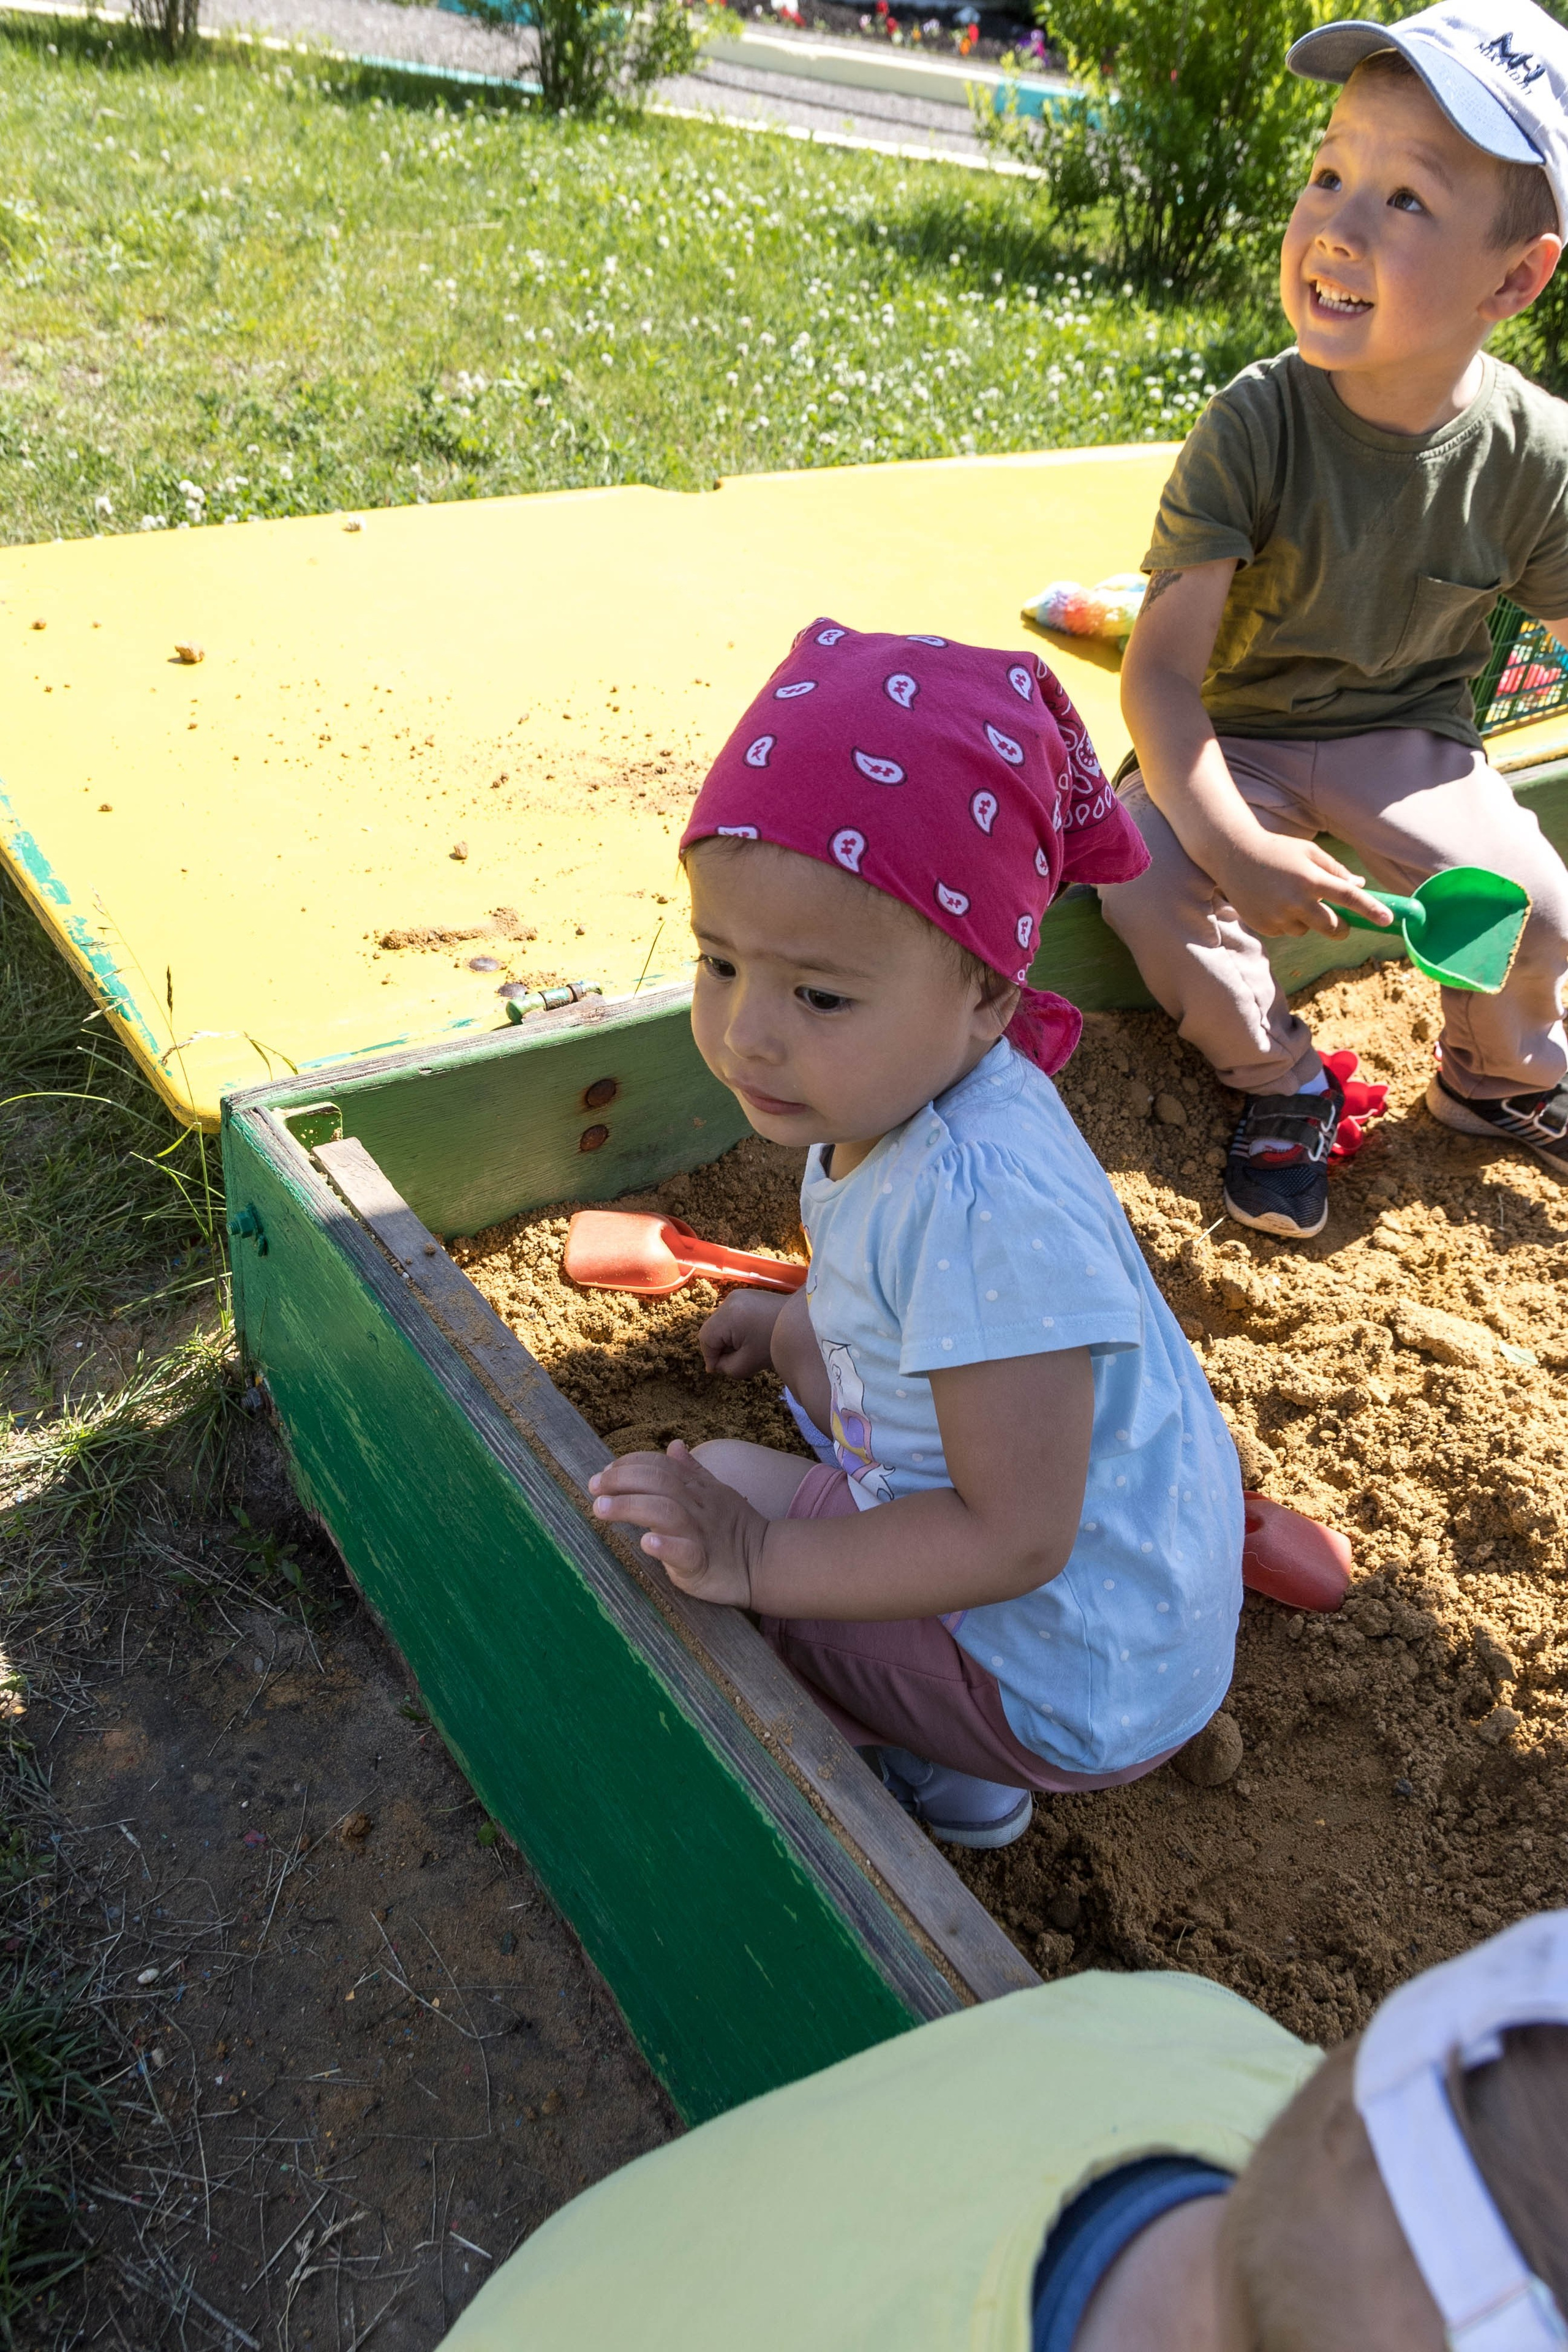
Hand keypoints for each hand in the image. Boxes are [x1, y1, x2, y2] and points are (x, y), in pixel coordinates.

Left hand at [588, 1441, 763, 1605]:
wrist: (766, 1562)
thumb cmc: (734, 1528)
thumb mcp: (716, 1491)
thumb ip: (692, 1470)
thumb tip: (674, 1444)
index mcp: (697, 1488)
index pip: (661, 1465)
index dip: (631, 1464)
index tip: (605, 1471)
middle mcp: (697, 1505)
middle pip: (659, 1482)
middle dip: (622, 1480)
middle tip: (594, 1487)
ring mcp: (700, 1533)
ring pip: (665, 1512)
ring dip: (630, 1507)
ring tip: (602, 1510)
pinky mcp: (702, 1563)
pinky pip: (684, 1552)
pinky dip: (665, 1546)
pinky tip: (645, 1543)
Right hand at [699, 1286, 787, 1378]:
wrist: (804, 1323)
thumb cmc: (776, 1344)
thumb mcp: (747, 1363)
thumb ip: (725, 1367)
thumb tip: (716, 1363)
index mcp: (729, 1315)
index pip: (705, 1338)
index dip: (709, 1356)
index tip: (718, 1369)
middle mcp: (730, 1300)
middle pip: (711, 1328)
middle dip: (718, 1347)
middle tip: (733, 1360)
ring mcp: (738, 1295)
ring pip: (720, 1322)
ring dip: (726, 1337)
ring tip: (744, 1348)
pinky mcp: (746, 1295)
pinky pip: (730, 1315)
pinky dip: (734, 1328)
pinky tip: (750, 1336)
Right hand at [1211, 830, 1393, 940]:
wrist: (1232, 856)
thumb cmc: (1277, 850)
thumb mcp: (1308, 852)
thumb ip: (1335, 870)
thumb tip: (1360, 887)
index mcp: (1311, 878)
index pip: (1348, 897)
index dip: (1370, 909)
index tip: (1388, 920)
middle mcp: (1296, 899)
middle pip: (1333, 927)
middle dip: (1342, 928)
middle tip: (1341, 923)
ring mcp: (1278, 915)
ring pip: (1307, 930)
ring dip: (1307, 920)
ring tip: (1288, 898)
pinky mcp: (1265, 926)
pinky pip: (1287, 931)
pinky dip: (1286, 921)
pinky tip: (1272, 902)